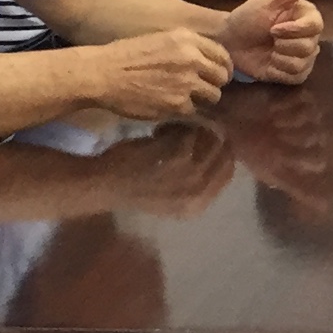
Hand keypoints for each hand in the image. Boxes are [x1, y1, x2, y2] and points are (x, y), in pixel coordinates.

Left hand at [85, 121, 236, 218]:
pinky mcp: (179, 156)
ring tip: (170, 132)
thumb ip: (194, 180)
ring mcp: (191, 175)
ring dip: (192, 129)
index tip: (207, 138)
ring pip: (209, 140)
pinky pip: (191, 132)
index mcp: (198, 205)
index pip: (228, 172)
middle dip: (211, 136)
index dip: (221, 150)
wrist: (103, 186)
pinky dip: (174, 127)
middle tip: (192, 129)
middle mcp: (199, 193)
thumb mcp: (170, 194)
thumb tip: (218, 151)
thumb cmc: (132, 188)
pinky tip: (158, 131)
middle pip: (224, 155)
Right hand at [86, 28, 234, 120]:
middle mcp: (192, 58)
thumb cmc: (125, 55)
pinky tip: (167, 105)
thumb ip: (185, 48)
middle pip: (222, 76)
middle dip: (214, 84)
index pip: (222, 54)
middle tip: (201, 89)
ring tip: (183, 98)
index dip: (222, 66)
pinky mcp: (179, 103)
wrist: (102, 73)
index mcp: (187, 38)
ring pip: (213, 95)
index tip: (216, 74)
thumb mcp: (160, 40)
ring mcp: (187, 82)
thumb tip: (205, 61)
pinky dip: (183, 110)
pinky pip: (193, 110)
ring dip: (201, 99)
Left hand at [224, 0, 325, 83]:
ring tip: (268, 50)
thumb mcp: (269, 0)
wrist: (229, 40)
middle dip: (283, 44)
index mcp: (306, 17)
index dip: (294, 30)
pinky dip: (279, 72)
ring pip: (303, 64)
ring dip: (279, 58)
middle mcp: (309, 37)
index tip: (273, 28)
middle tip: (269, 37)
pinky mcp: (293, 74)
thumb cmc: (247, 17)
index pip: (316, 26)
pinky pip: (296, 77)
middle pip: (310, 47)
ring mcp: (302, 57)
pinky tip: (269, 63)